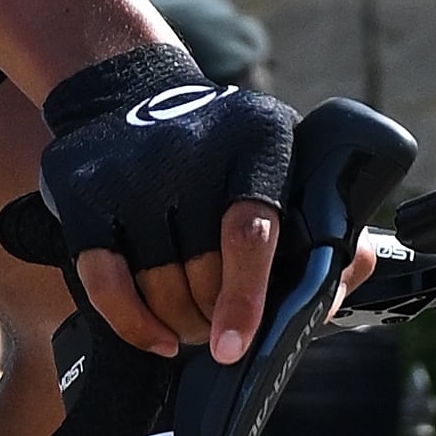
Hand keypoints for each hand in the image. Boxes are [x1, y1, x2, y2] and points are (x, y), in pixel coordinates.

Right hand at [35, 47, 299, 366]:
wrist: (127, 89)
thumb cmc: (223, 148)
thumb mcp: (279, 156)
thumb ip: (322, 217)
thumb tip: (352, 267)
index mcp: (257, 136)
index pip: (251, 231)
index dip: (247, 297)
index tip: (236, 346)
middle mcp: (190, 148)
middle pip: (203, 269)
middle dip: (216, 316)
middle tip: (224, 329)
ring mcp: (131, 170)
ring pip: (157, 284)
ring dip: (179, 323)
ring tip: (194, 326)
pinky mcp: (84, 193)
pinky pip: (104, 283)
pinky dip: (132, 322)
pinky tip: (156, 337)